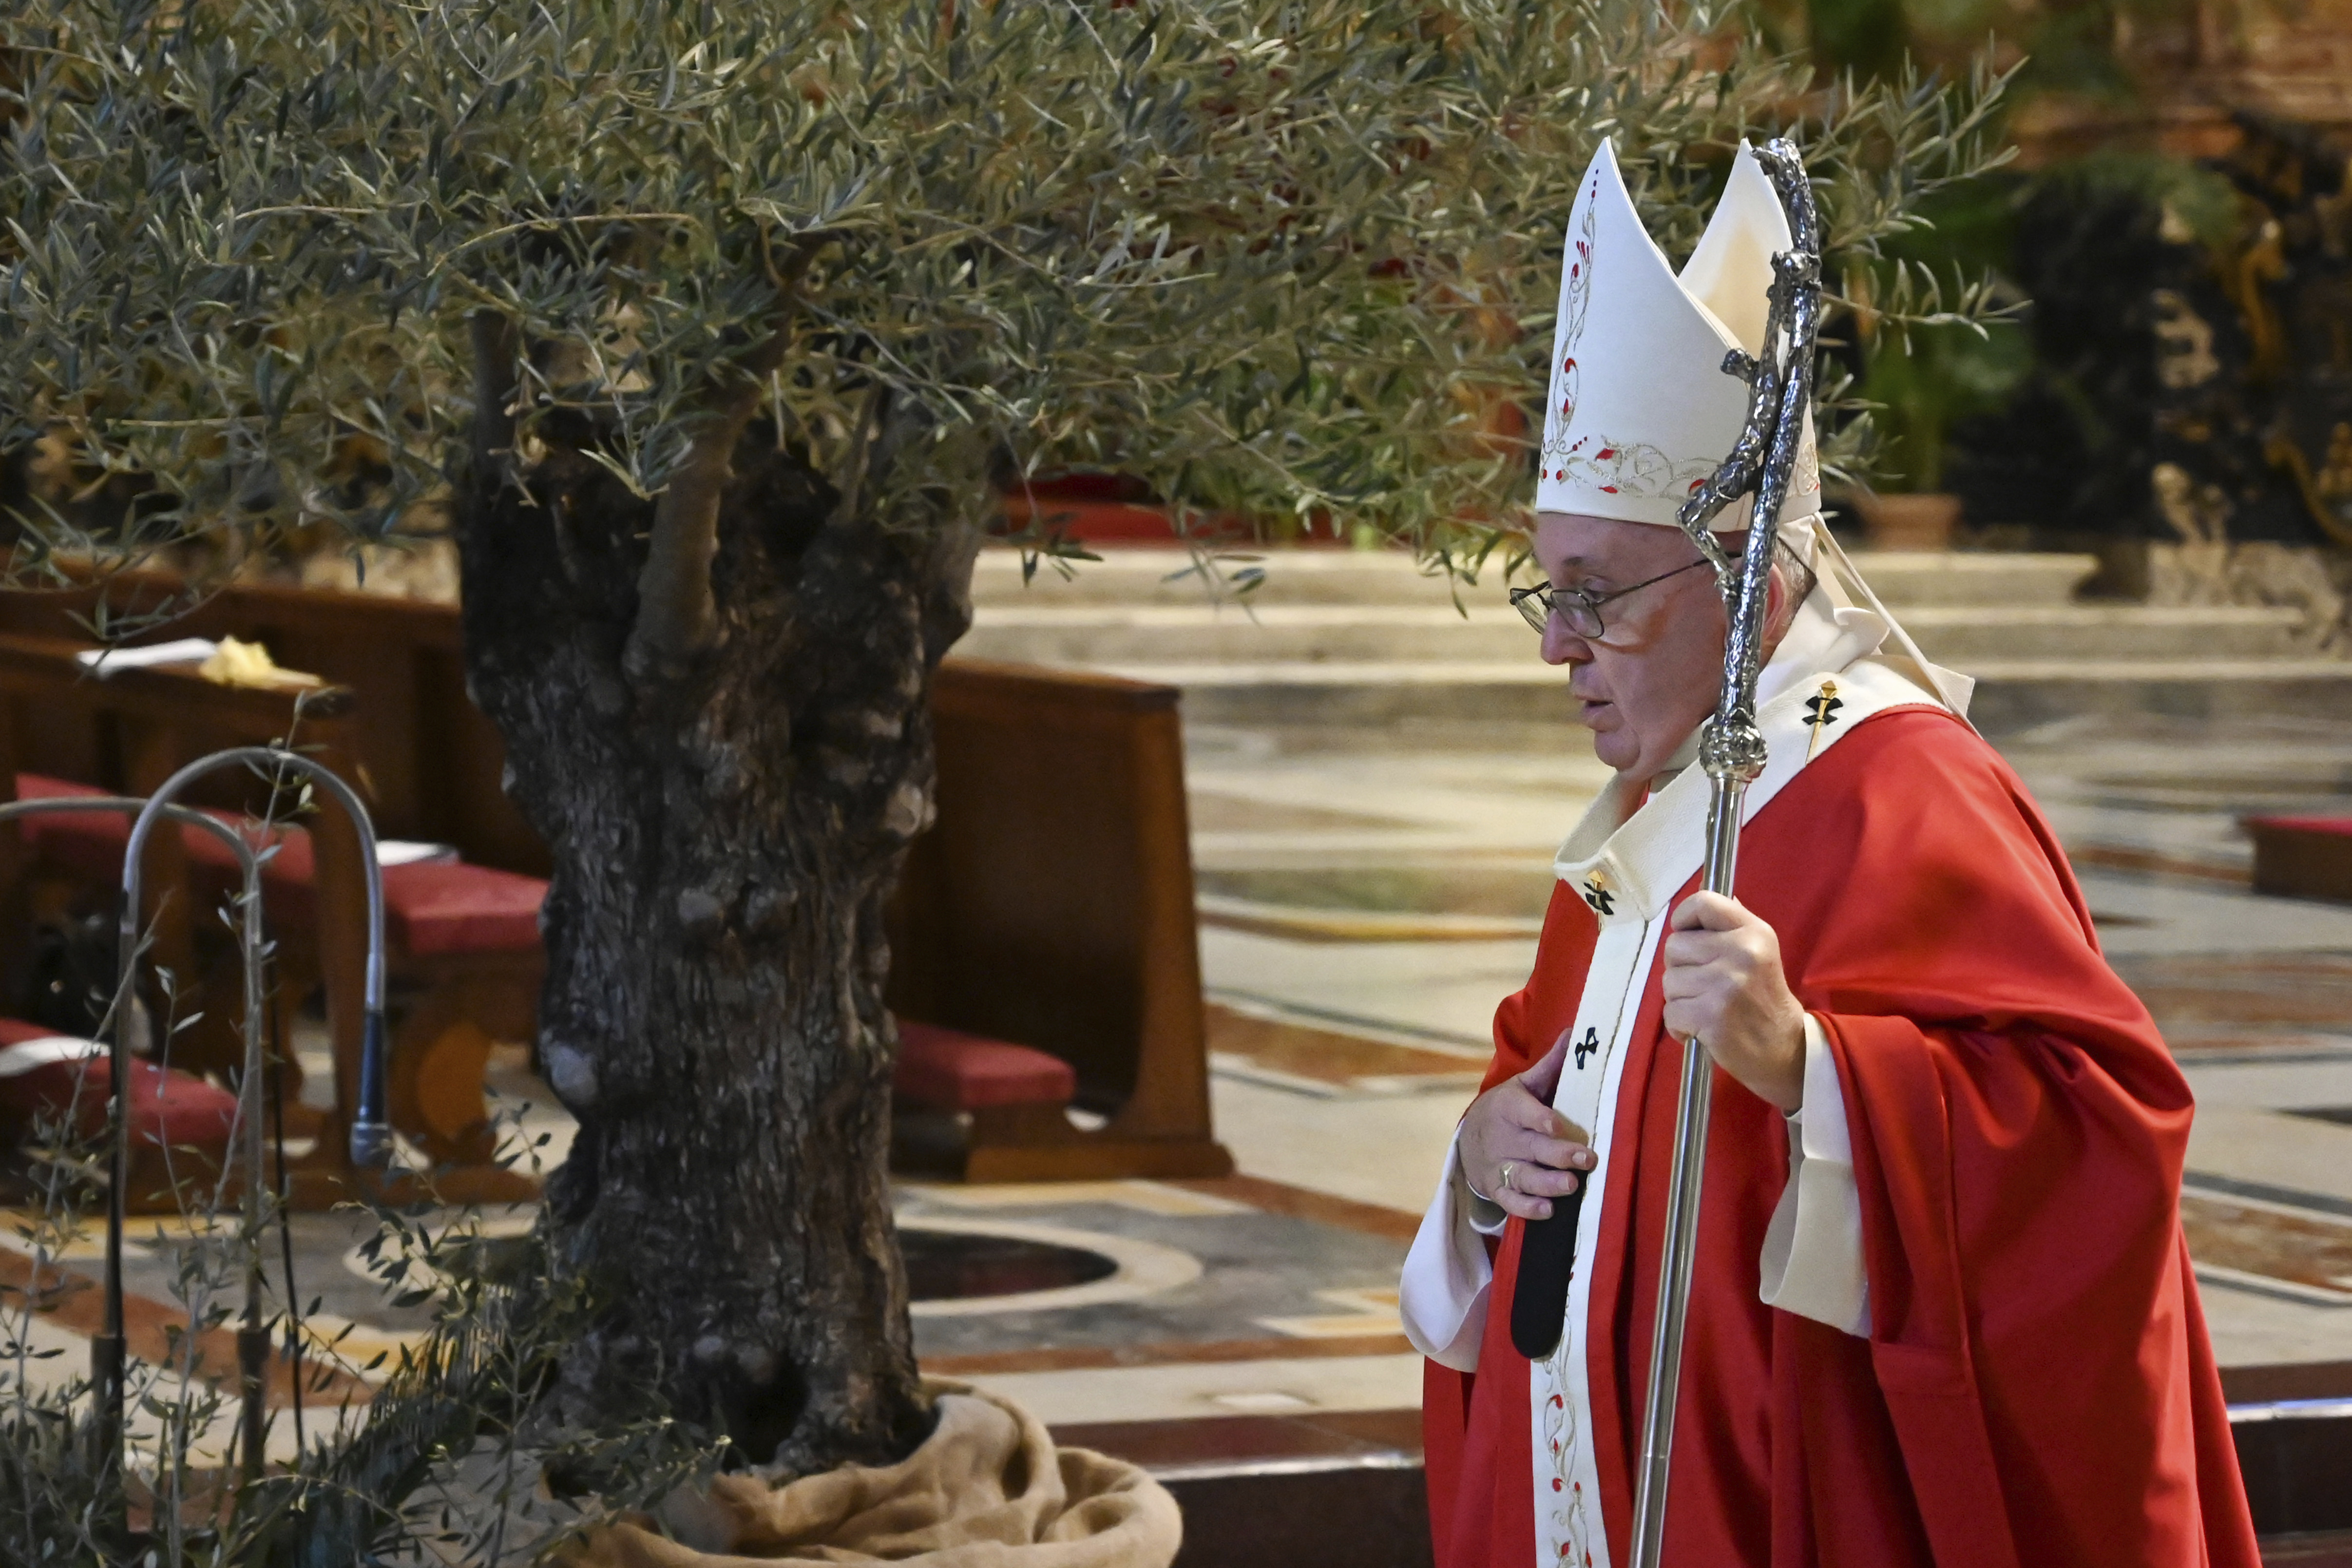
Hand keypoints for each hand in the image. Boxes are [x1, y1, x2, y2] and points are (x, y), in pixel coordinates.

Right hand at [1457, 1031, 1597, 1221]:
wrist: (1468, 1137)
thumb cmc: (1507, 1108)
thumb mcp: (1522, 1084)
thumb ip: (1550, 1065)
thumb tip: (1577, 1031)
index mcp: (1509, 1107)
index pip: (1523, 1112)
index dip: (1539, 1119)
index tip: (1558, 1125)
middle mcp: (1504, 1138)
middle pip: (1532, 1147)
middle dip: (1558, 1154)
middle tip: (1586, 1159)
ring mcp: (1500, 1166)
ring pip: (1524, 1176)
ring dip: (1547, 1183)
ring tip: (1571, 1185)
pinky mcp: (1497, 1189)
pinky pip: (1511, 1201)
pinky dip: (1527, 1207)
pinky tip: (1547, 1210)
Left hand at [1663, 891, 1805, 1111]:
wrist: (1785, 1049)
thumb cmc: (1764, 999)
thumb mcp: (1759, 952)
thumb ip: (1729, 927)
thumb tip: (1700, 900)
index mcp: (1753, 932)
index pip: (1703, 903)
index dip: (1684, 918)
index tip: (1688, 936)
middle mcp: (1741, 952)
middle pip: (1674, 946)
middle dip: (1681, 968)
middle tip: (1704, 986)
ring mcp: (1724, 984)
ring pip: (1669, 981)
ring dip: (1680, 999)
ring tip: (1706, 1008)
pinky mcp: (1710, 1015)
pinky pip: (1670, 1012)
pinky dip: (1679, 1025)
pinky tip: (1700, 1029)